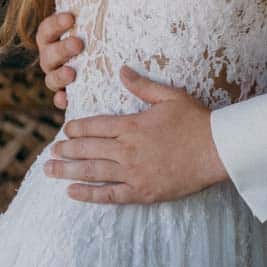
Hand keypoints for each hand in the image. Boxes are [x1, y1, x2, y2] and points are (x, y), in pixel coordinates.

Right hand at [36, 10, 81, 110]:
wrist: (105, 59)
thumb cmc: (91, 30)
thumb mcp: (86, 10)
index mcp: (53, 38)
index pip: (45, 30)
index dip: (54, 24)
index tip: (70, 17)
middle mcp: (52, 58)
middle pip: (47, 55)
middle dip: (61, 49)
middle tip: (79, 44)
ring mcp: (59, 77)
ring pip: (51, 78)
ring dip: (59, 76)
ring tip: (73, 73)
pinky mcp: (69, 94)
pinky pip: (61, 101)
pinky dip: (62, 101)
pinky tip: (68, 99)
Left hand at [43, 68, 227, 202]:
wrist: (217, 150)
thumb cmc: (196, 122)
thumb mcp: (170, 97)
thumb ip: (143, 85)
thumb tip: (122, 71)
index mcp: (132, 125)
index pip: (95, 126)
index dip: (77, 127)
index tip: (65, 130)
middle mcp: (127, 150)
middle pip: (88, 149)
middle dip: (66, 150)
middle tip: (51, 152)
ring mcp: (132, 173)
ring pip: (92, 172)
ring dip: (68, 171)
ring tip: (50, 170)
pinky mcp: (141, 192)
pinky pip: (109, 195)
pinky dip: (88, 195)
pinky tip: (72, 193)